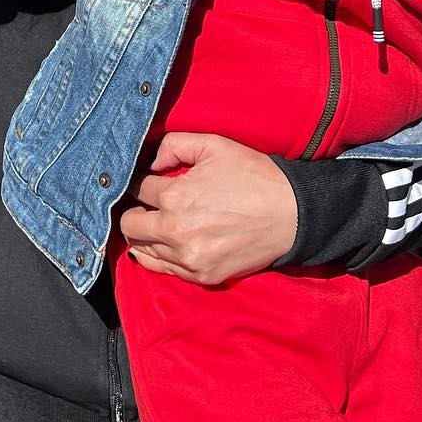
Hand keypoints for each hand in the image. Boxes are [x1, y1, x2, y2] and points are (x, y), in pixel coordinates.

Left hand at [117, 133, 297, 285]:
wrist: (292, 215)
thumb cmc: (254, 176)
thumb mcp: (214, 145)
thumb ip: (174, 145)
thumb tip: (149, 161)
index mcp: (176, 196)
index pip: (137, 189)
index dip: (139, 181)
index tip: (144, 180)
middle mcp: (176, 231)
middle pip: (129, 224)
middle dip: (133, 210)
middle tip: (146, 204)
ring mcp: (188, 258)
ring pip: (141, 249)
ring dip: (145, 234)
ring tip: (158, 222)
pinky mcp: (201, 276)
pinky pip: (162, 269)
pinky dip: (158, 255)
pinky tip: (167, 242)